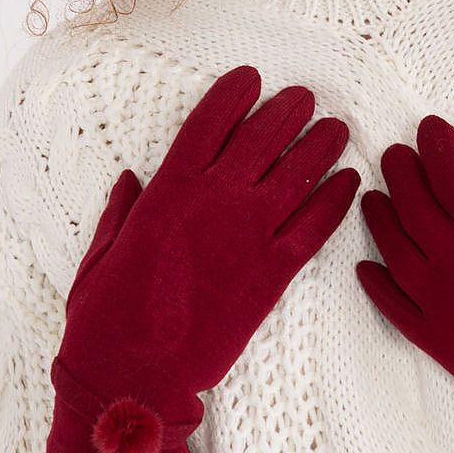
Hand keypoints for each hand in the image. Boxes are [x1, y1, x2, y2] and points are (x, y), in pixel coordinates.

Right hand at [47, 64, 360, 452]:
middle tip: (305, 98)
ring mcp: (248, 234)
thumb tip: (134, 180)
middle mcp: (214, 201)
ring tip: (336, 128)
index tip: (252, 78)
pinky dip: (336, 200)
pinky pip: (315, 226)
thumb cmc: (107, 316)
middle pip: (262, 137)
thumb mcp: (103, 251)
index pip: (209, 121)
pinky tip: (350, 183)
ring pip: (298, 173)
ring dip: (320, 145)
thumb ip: (123, 210)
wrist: (136, 374)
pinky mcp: (273, 272)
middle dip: (287, 111)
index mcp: (168, 189)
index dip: (234, 94)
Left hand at [355, 117, 453, 452]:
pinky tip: (366, 267)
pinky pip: (394, 309)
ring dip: (381, 218)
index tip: (431, 128)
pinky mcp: (443, 348)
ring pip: (395, 250)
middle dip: (402, 173)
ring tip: (375, 198)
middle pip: (415, 205)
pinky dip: (375, 284)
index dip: (437, 146)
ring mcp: (449, 309)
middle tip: (397, 155)